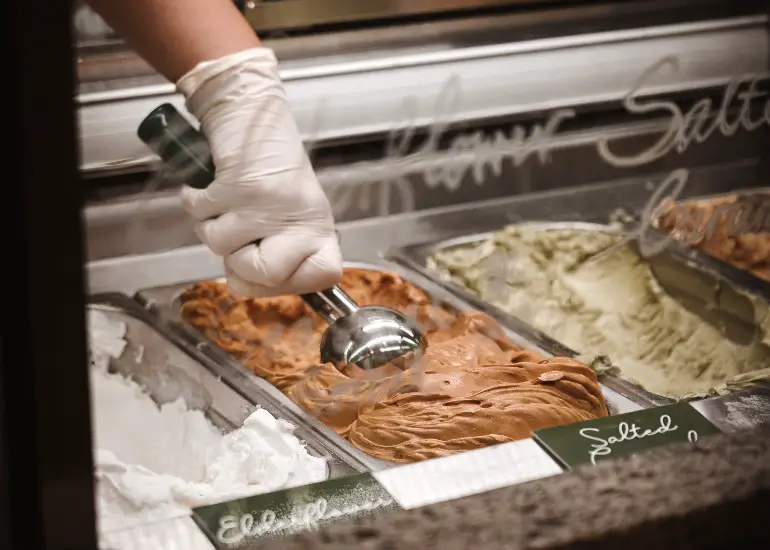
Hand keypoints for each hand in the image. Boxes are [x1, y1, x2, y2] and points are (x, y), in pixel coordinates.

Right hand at [176, 48, 341, 296]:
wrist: (250, 112)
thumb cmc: (269, 167)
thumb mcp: (290, 216)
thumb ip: (282, 254)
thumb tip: (253, 285)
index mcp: (320, 228)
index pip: (324, 278)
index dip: (289, 283)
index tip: (272, 267)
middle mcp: (301, 217)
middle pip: (264, 275)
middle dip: (237, 261)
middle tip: (241, 233)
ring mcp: (270, 203)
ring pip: (220, 246)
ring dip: (211, 224)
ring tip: (228, 200)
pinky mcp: (239, 185)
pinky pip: (200, 215)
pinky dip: (195, 200)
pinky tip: (211, 185)